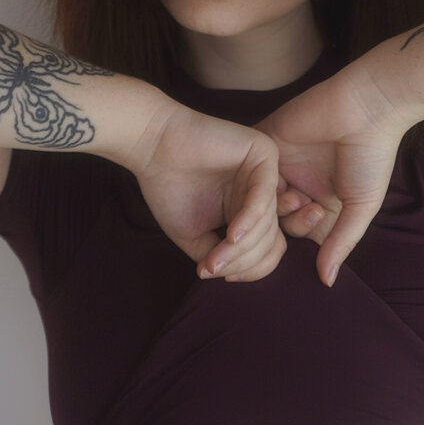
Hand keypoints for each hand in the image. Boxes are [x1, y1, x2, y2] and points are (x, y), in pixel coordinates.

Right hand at [130, 101, 285, 281]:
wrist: (152, 147)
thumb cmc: (169, 188)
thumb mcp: (196, 236)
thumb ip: (220, 258)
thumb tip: (235, 276)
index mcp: (252, 209)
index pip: (269, 248)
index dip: (250, 270)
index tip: (221, 276)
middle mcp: (264, 192)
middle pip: (272, 240)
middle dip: (243, 262)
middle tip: (213, 268)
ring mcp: (267, 172)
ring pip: (268, 224)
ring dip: (240, 248)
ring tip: (213, 258)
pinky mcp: (264, 154)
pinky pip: (264, 198)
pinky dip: (247, 222)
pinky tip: (230, 236)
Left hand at [254, 63, 410, 286]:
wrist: (366, 106)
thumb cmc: (371, 157)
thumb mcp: (361, 206)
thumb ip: (341, 242)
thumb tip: (326, 282)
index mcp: (323, 202)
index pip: (299, 233)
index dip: (297, 239)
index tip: (302, 235)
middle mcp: (300, 186)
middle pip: (274, 218)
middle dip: (274, 226)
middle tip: (281, 222)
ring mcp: (282, 164)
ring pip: (258, 195)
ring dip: (262, 205)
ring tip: (274, 206)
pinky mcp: (266, 141)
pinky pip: (249, 168)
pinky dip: (251, 181)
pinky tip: (255, 189)